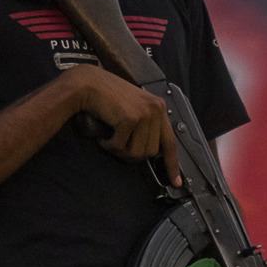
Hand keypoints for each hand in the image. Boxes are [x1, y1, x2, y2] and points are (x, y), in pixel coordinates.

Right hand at [68, 67, 181, 186]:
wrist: (89, 84)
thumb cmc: (107, 98)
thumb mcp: (134, 109)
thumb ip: (146, 126)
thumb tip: (150, 153)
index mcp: (159, 108)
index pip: (170, 142)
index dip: (172, 164)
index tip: (177, 182)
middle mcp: (156, 110)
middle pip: (150, 152)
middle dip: (132, 154)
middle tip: (117, 143)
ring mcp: (145, 114)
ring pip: (137, 153)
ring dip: (120, 150)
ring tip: (110, 137)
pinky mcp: (131, 119)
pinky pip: (120, 147)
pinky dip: (109, 145)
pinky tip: (104, 134)